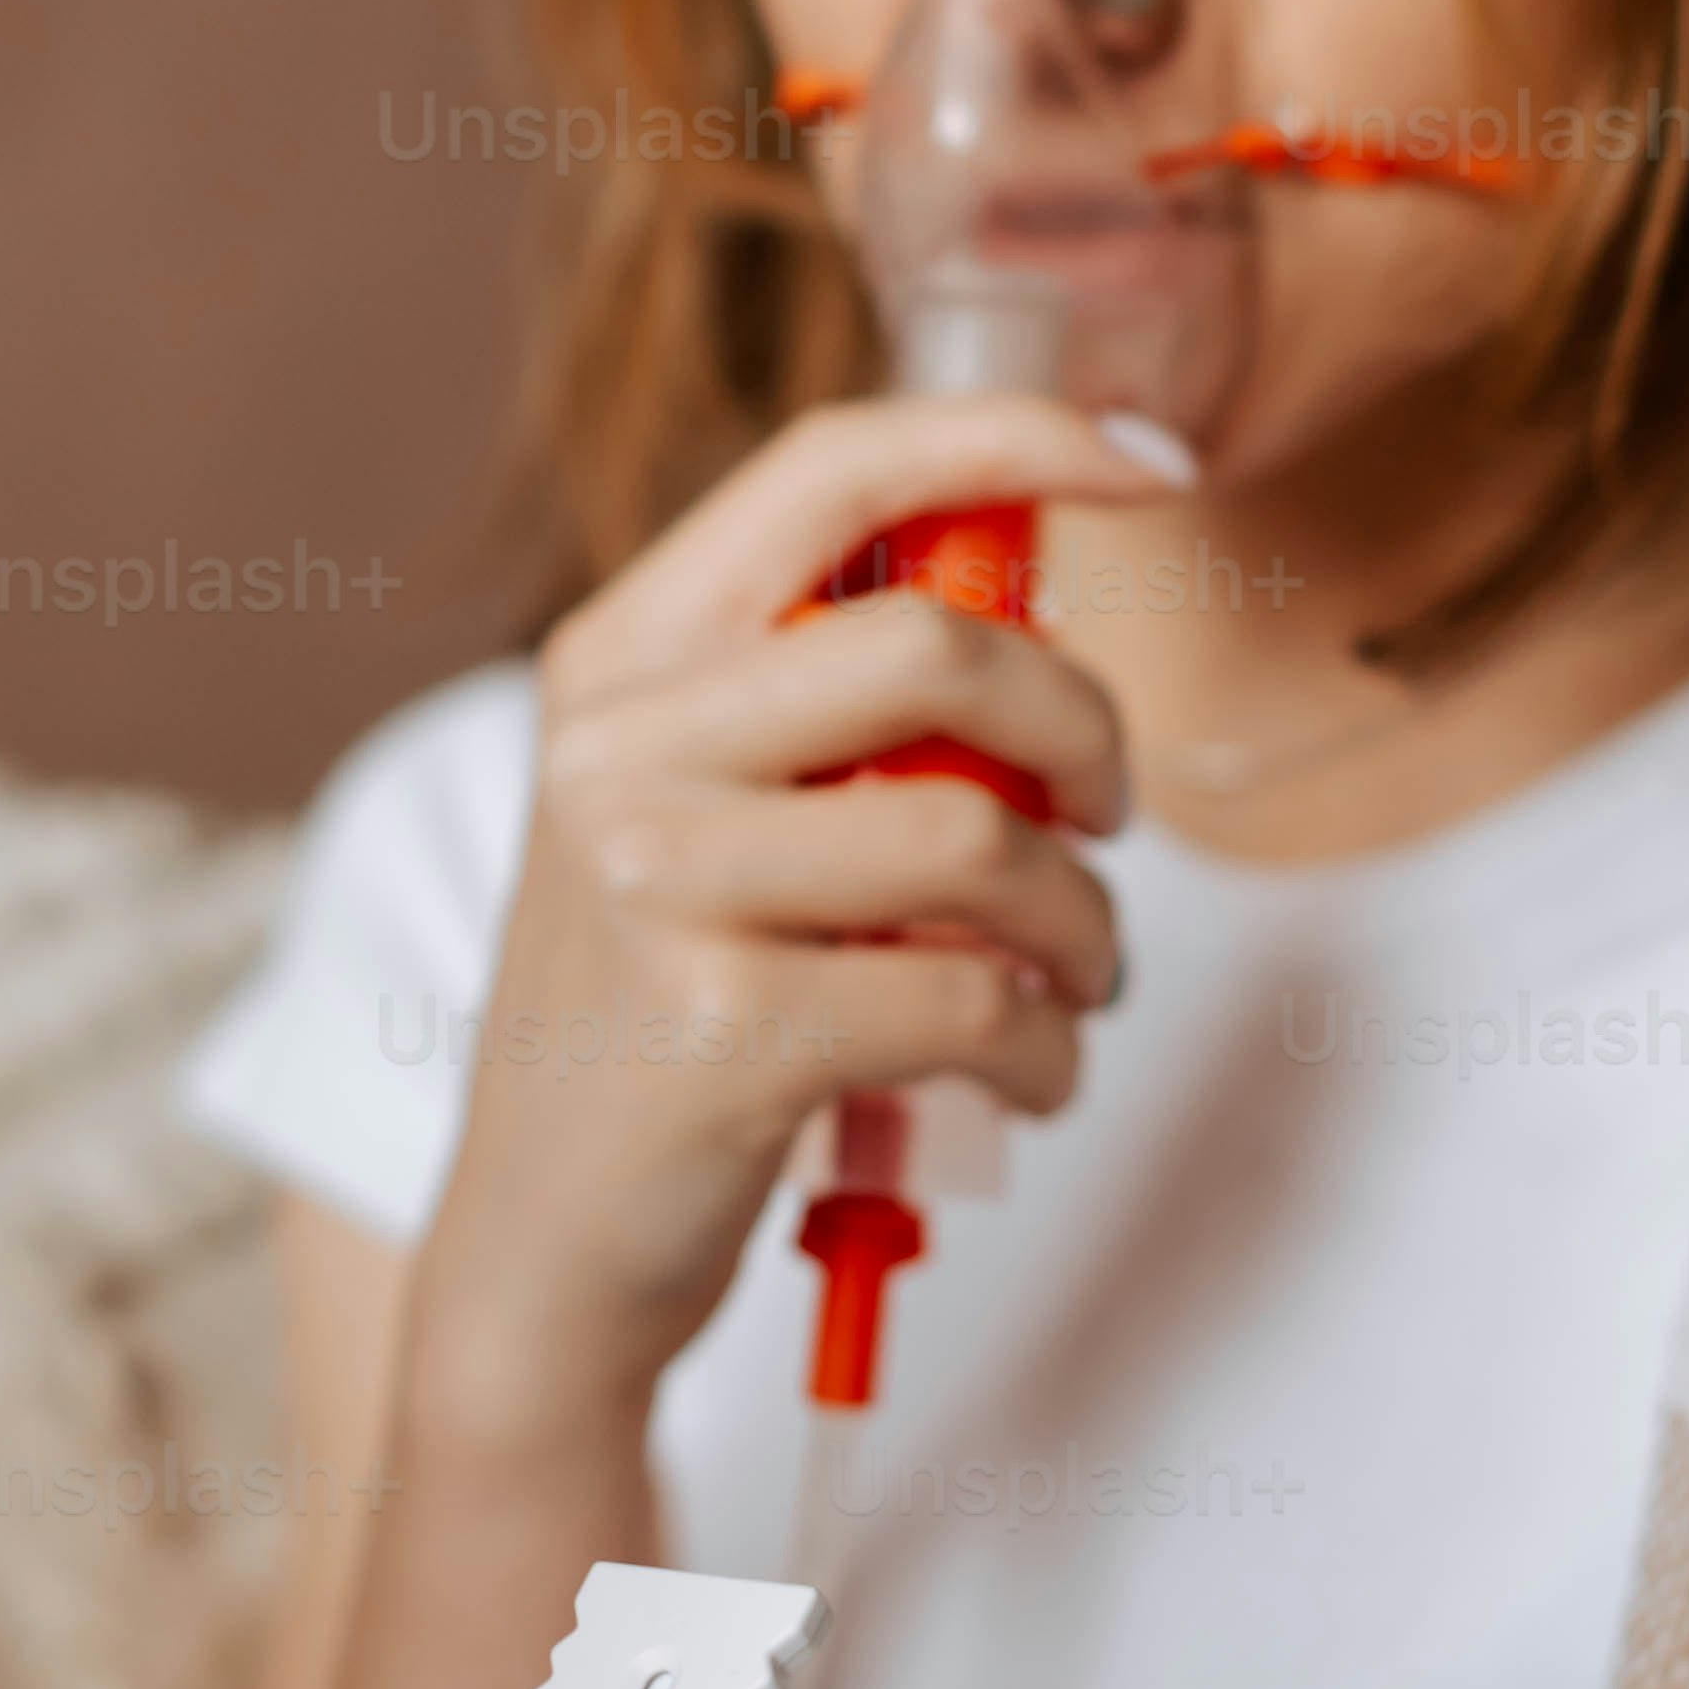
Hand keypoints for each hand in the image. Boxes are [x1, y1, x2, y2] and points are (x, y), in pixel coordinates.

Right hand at [405, 388, 1190, 1441]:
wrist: (541, 1248)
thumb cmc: (662, 1011)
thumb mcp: (690, 816)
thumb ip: (818, 705)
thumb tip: (1036, 606)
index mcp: (620, 658)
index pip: (830, 474)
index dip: (1010, 440)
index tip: (1147, 461)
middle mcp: (618, 750)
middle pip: (936, 648)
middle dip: (1084, 730)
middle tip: (1109, 816)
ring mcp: (659, 890)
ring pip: (980, 838)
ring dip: (1085, 923)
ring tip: (1077, 978)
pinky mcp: (724, 1034)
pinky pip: (977, 1001)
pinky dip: (1049, 1048)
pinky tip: (1029, 1076)